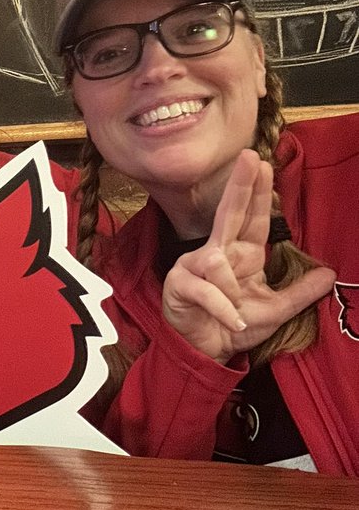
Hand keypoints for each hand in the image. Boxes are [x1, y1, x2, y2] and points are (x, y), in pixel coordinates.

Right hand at [161, 150, 334, 362]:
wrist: (204, 352)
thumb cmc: (234, 327)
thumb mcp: (275, 311)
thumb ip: (300, 292)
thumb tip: (330, 273)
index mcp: (241, 254)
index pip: (254, 218)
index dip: (259, 192)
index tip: (265, 164)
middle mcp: (218, 253)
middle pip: (230, 213)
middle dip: (240, 185)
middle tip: (250, 157)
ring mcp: (194, 266)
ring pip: (216, 261)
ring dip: (231, 288)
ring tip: (238, 311)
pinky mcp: (179, 283)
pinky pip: (206, 289)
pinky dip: (223, 308)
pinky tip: (233, 322)